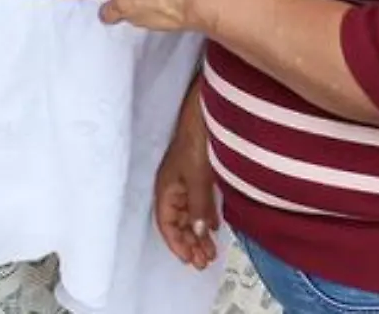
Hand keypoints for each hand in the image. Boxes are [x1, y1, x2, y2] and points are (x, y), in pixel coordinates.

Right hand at [154, 94, 220, 269]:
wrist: (205, 115)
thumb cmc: (195, 143)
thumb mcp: (196, 178)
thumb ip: (197, 206)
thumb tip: (198, 233)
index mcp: (165, 189)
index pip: (166, 224)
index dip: (176, 244)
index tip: (189, 261)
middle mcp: (173, 188)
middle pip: (178, 222)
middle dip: (189, 243)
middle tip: (204, 263)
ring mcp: (185, 181)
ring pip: (189, 215)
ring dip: (198, 234)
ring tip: (210, 252)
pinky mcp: (198, 175)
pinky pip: (199, 203)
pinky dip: (205, 217)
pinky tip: (214, 227)